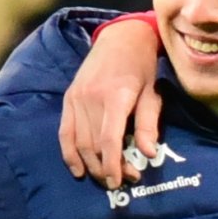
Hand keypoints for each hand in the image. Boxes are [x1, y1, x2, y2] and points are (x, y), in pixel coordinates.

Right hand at [59, 19, 164, 187]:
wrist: (120, 38)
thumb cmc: (142, 66)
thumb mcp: (152, 93)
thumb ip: (148, 125)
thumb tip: (149, 154)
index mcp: (115, 96)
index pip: (109, 139)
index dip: (113, 164)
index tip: (121, 181)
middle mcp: (91, 98)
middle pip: (92, 145)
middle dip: (105, 168)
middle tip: (121, 181)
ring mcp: (76, 98)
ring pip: (79, 142)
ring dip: (91, 164)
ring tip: (105, 177)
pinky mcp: (69, 99)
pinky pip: (65, 132)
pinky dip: (69, 153)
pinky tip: (78, 169)